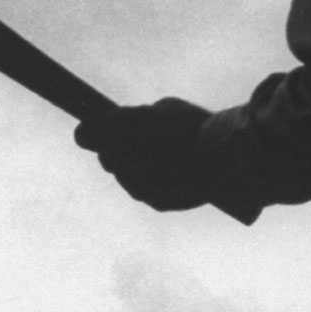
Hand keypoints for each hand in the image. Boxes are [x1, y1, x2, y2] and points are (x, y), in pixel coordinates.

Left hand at [74, 97, 213, 210]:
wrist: (226, 155)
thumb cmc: (196, 123)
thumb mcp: (165, 108)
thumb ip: (141, 119)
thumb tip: (134, 131)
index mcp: (116, 131)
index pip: (85, 135)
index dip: (91, 130)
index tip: (95, 127)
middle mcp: (120, 161)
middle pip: (107, 159)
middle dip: (116, 150)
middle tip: (132, 142)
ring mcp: (137, 186)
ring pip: (127, 178)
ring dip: (135, 169)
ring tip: (160, 159)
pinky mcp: (156, 203)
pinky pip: (148, 192)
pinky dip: (154, 184)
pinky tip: (170, 175)